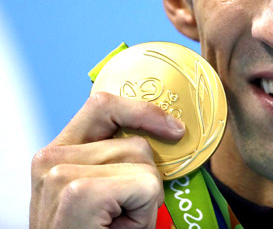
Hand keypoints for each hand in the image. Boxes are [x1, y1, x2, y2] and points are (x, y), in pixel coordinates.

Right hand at [30, 92, 184, 228]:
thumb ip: (118, 157)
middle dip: (144, 177)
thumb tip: (169, 131)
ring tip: (117, 223)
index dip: (143, 111)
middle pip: (133, 141)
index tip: (172, 128)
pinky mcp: (77, 193)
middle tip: (123, 212)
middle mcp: (50, 160)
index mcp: (57, 155)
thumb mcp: (104, 190)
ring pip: (142, 162)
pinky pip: (144, 183)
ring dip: (144, 197)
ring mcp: (60, 175)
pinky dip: (144, 209)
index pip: (102, 105)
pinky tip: (119, 227)